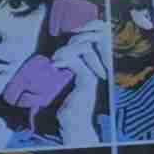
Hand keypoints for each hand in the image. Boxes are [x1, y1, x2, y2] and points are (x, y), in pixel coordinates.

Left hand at [43, 29, 112, 144]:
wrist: (74, 125)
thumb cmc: (69, 106)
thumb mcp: (68, 80)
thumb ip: (70, 64)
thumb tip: (61, 49)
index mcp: (94, 65)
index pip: (97, 38)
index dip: (88, 28)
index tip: (72, 31)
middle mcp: (97, 68)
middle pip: (91, 39)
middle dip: (74, 38)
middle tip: (57, 53)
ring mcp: (94, 75)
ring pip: (84, 47)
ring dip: (67, 50)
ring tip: (55, 60)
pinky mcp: (87, 82)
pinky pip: (78, 62)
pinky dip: (65, 60)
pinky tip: (55, 65)